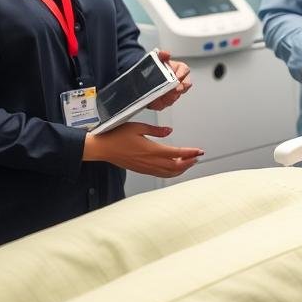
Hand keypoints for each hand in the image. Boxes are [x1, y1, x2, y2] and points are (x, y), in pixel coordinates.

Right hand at [82, 122, 202, 177]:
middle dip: (189, 162)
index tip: (199, 151)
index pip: (176, 153)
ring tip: (190, 162)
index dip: (190, 153)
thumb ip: (156, 130)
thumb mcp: (138, 127)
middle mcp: (149, 161)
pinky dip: (171, 172)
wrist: (102, 148)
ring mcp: (145, 168)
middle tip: (198, 157)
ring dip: (181, 169)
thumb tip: (169, 131)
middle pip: (175, 166)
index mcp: (150, 149)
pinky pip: (160, 174)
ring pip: (168, 173)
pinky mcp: (141, 170)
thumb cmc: (117, 135)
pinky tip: (174, 168)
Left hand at [146, 50, 191, 110]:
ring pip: (174, 97)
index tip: (178, 77)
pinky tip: (154, 101)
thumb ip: (162, 54)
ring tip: (162, 95)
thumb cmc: (156, 67)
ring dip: (169, 97)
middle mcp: (178, 82)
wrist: (145, 76)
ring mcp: (172, 93)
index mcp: (179, 70)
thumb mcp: (158, 58)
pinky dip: (159, 103)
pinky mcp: (164, 101)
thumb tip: (166, 53)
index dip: (182, 74)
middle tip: (173, 89)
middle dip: (178, 89)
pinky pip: (163, 104)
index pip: (185, 71)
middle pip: (183, 87)